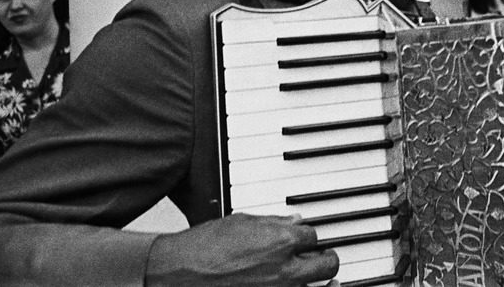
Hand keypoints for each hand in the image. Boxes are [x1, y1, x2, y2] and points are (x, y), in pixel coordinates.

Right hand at [146, 213, 338, 285]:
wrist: (176, 274)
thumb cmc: (202, 248)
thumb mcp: (240, 223)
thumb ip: (273, 223)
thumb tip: (294, 222)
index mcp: (280, 241)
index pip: (313, 235)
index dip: (309, 237)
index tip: (305, 239)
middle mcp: (285, 269)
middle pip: (327, 264)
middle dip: (327, 259)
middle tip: (324, 258)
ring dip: (320, 281)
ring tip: (323, 279)